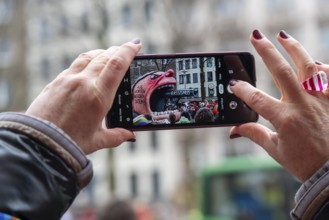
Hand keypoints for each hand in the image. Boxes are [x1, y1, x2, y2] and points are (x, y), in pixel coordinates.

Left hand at [26, 39, 141, 153]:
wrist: (38, 143)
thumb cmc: (68, 143)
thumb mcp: (97, 140)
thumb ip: (117, 136)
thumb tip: (130, 135)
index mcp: (98, 96)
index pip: (117, 65)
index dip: (128, 51)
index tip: (136, 45)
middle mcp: (83, 82)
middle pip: (104, 57)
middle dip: (118, 50)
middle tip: (127, 49)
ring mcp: (67, 80)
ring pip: (88, 57)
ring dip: (102, 53)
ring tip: (109, 54)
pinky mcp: (55, 82)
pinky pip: (75, 65)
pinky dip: (86, 61)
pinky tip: (88, 67)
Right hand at [229, 30, 328, 180]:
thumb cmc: (306, 163)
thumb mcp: (275, 150)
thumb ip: (254, 134)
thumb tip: (234, 129)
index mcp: (285, 119)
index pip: (257, 98)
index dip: (242, 89)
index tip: (233, 84)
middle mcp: (302, 105)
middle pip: (282, 71)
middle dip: (266, 51)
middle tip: (255, 36)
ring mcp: (320, 99)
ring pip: (307, 66)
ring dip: (294, 48)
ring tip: (283, 36)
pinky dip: (322, 67)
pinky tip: (314, 61)